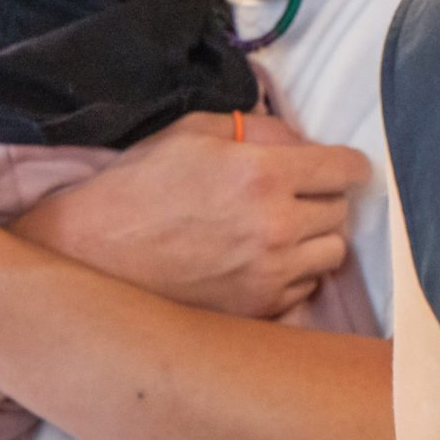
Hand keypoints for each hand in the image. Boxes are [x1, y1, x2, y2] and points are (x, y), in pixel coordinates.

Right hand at [16, 110, 367, 318]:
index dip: (346, 166)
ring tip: (279, 233)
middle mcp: (276, 226)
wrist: (91, 252)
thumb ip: (258, 129)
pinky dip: (292, 276)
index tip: (338, 169)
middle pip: (342, 213)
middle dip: (325, 200)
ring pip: (331, 255)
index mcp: (263, 173)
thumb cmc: (137, 186)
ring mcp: (269, 274)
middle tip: (295, 198)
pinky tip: (258, 263)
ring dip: (314, 241)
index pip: (348, 170)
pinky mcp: (256, 311)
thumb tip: (302, 141)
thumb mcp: (192, 133)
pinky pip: (304, 290)